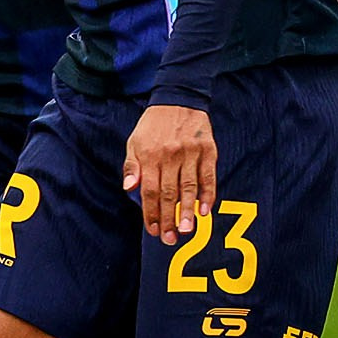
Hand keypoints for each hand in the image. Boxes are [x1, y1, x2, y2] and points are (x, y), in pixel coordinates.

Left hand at [123, 104, 216, 244]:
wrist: (179, 99)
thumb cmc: (153, 126)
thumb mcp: (134, 141)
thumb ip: (131, 166)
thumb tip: (129, 188)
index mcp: (150, 155)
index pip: (149, 190)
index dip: (150, 212)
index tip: (153, 230)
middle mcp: (170, 156)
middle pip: (168, 193)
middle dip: (168, 218)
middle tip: (170, 239)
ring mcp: (190, 153)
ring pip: (189, 187)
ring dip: (188, 211)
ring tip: (186, 230)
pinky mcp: (208, 150)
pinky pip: (209, 177)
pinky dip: (208, 195)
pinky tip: (205, 211)